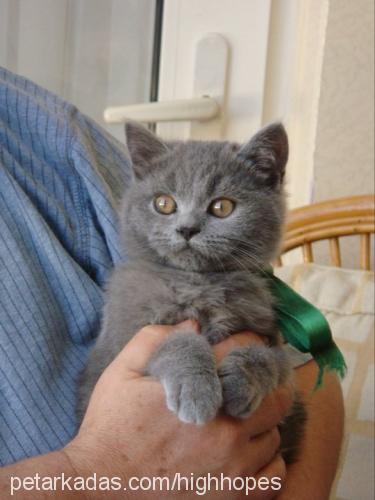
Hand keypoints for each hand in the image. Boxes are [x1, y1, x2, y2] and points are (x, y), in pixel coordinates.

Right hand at [64, 321, 292, 498]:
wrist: (100, 485)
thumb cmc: (111, 426)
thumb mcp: (123, 371)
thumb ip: (156, 339)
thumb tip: (193, 325)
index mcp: (200, 390)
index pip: (245, 350)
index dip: (248, 341)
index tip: (243, 344)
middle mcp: (226, 428)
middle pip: (275, 394)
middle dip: (263, 384)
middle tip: (246, 386)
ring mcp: (234, 465)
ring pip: (274, 433)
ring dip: (261, 423)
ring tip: (238, 421)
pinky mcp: (235, 497)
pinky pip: (275, 474)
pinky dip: (266, 461)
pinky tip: (245, 453)